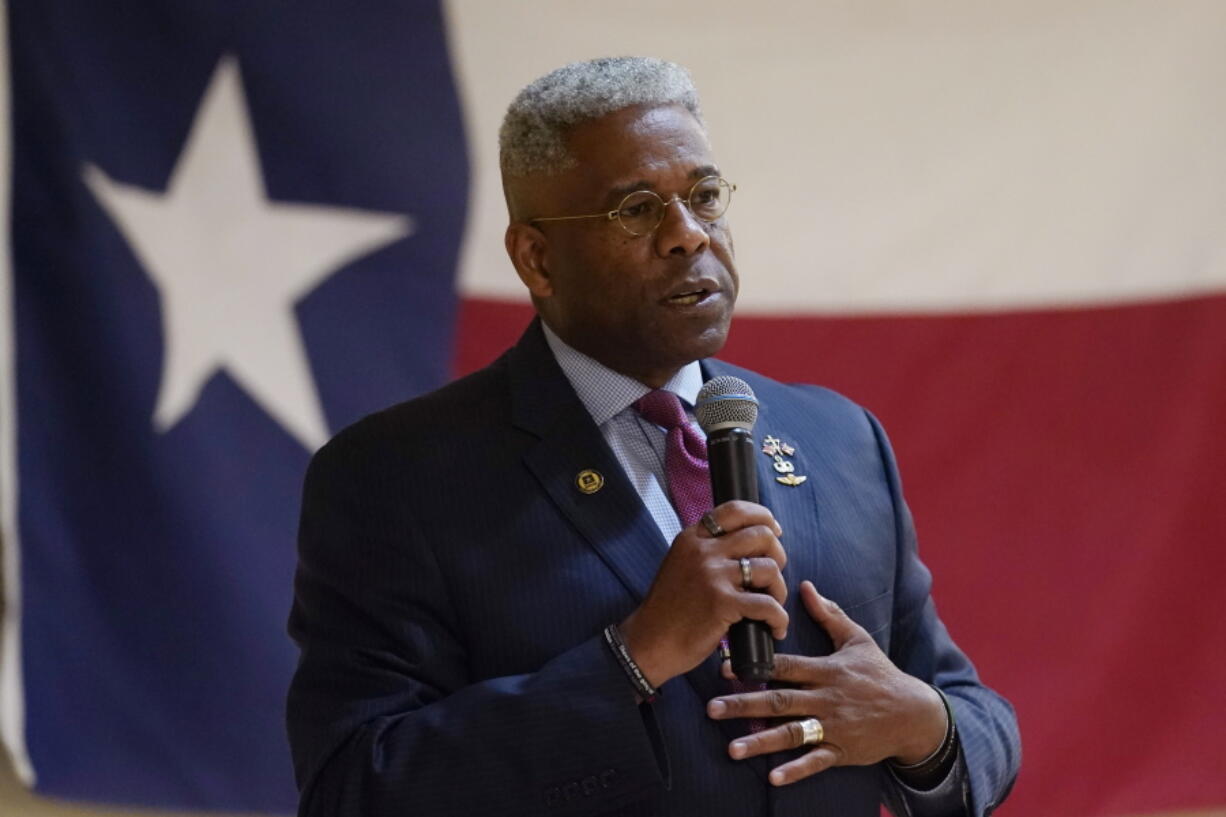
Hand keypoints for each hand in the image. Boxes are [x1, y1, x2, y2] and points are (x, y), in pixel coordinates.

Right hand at [619, 501, 788, 687]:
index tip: (774, 532)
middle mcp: (703, 551)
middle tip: (771, 578)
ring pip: (769, 568)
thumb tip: (750, 543)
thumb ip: (708, 550)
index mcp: (693, 538)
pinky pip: (768, 605)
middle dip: (778, 555)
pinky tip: (775, 629)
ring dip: (779, 590)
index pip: (735, 510)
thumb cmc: (669, 609)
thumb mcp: (681, 564)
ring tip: (772, 607)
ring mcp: (713, 575)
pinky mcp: (723, 603)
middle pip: (761, 535)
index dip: (763, 517)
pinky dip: (779, 620)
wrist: (650, 642)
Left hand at [706, 580, 946, 785]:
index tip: (724, 668)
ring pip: (792, 734)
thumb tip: (805, 585)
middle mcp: (826, 698)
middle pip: (780, 701)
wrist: (913, 713)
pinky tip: (773, 777)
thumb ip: (829, 614)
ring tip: (732, 749)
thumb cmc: (880, 673)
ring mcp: (833, 726)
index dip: (755, 667)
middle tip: (712, 708)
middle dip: (744, 705)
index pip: (785, 666)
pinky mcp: (842, 750)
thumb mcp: (857, 639)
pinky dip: (796, 770)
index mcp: (826, 670)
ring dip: (761, 742)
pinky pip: (816, 761)